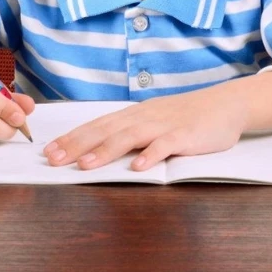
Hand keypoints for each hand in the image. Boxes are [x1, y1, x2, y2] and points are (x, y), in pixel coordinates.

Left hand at [43, 84, 248, 170]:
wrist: (223, 104)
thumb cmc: (184, 117)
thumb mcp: (152, 122)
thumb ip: (128, 133)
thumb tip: (97, 147)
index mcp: (132, 116)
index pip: (95, 126)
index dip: (71, 138)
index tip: (48, 151)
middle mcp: (142, 118)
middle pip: (105, 130)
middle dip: (77, 145)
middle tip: (53, 159)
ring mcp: (164, 125)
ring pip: (129, 137)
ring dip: (106, 150)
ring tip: (85, 165)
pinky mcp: (185, 135)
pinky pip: (166, 145)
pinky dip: (152, 155)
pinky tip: (138, 167)